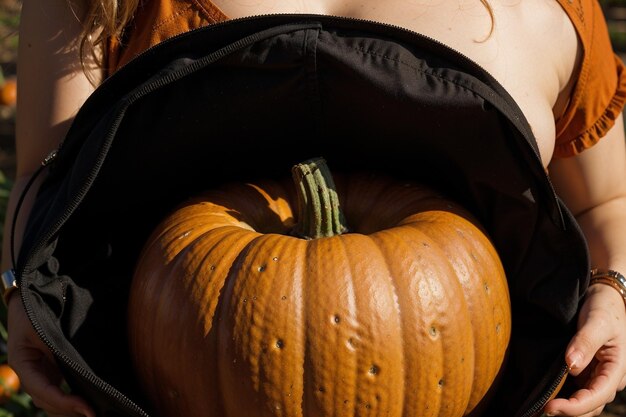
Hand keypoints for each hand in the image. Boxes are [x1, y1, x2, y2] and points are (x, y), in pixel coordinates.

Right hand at [6, 293, 95, 416]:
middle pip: (48, 402)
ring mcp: (40, 373)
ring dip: (71, 408)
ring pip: (53, 401)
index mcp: (25, 364)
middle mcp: (31, 373)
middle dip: (70, 410)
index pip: (44, 391)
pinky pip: (59, 391)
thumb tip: (80, 370)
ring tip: (96, 412)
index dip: (64, 402)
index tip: (87, 409)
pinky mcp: (51, 370)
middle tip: (96, 413)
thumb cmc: (36, 309)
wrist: (32, 298)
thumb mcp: (43, 327)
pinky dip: (71, 399)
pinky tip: (89, 402)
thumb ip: (58, 349)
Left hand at [544, 283, 625, 415]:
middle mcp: (608, 377)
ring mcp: (596, 375)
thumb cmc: (604, 307)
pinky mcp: (586, 371)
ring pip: (584, 401)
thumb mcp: (598, 321)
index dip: (575, 406)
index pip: (597, 396)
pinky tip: (547, 396)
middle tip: (540, 408)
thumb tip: (571, 366)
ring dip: (566, 407)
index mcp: (616, 368)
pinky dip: (564, 396)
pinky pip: (576, 390)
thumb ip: (585, 342)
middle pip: (590, 405)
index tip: (551, 406)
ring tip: (540, 407)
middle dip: (569, 411)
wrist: (604, 296)